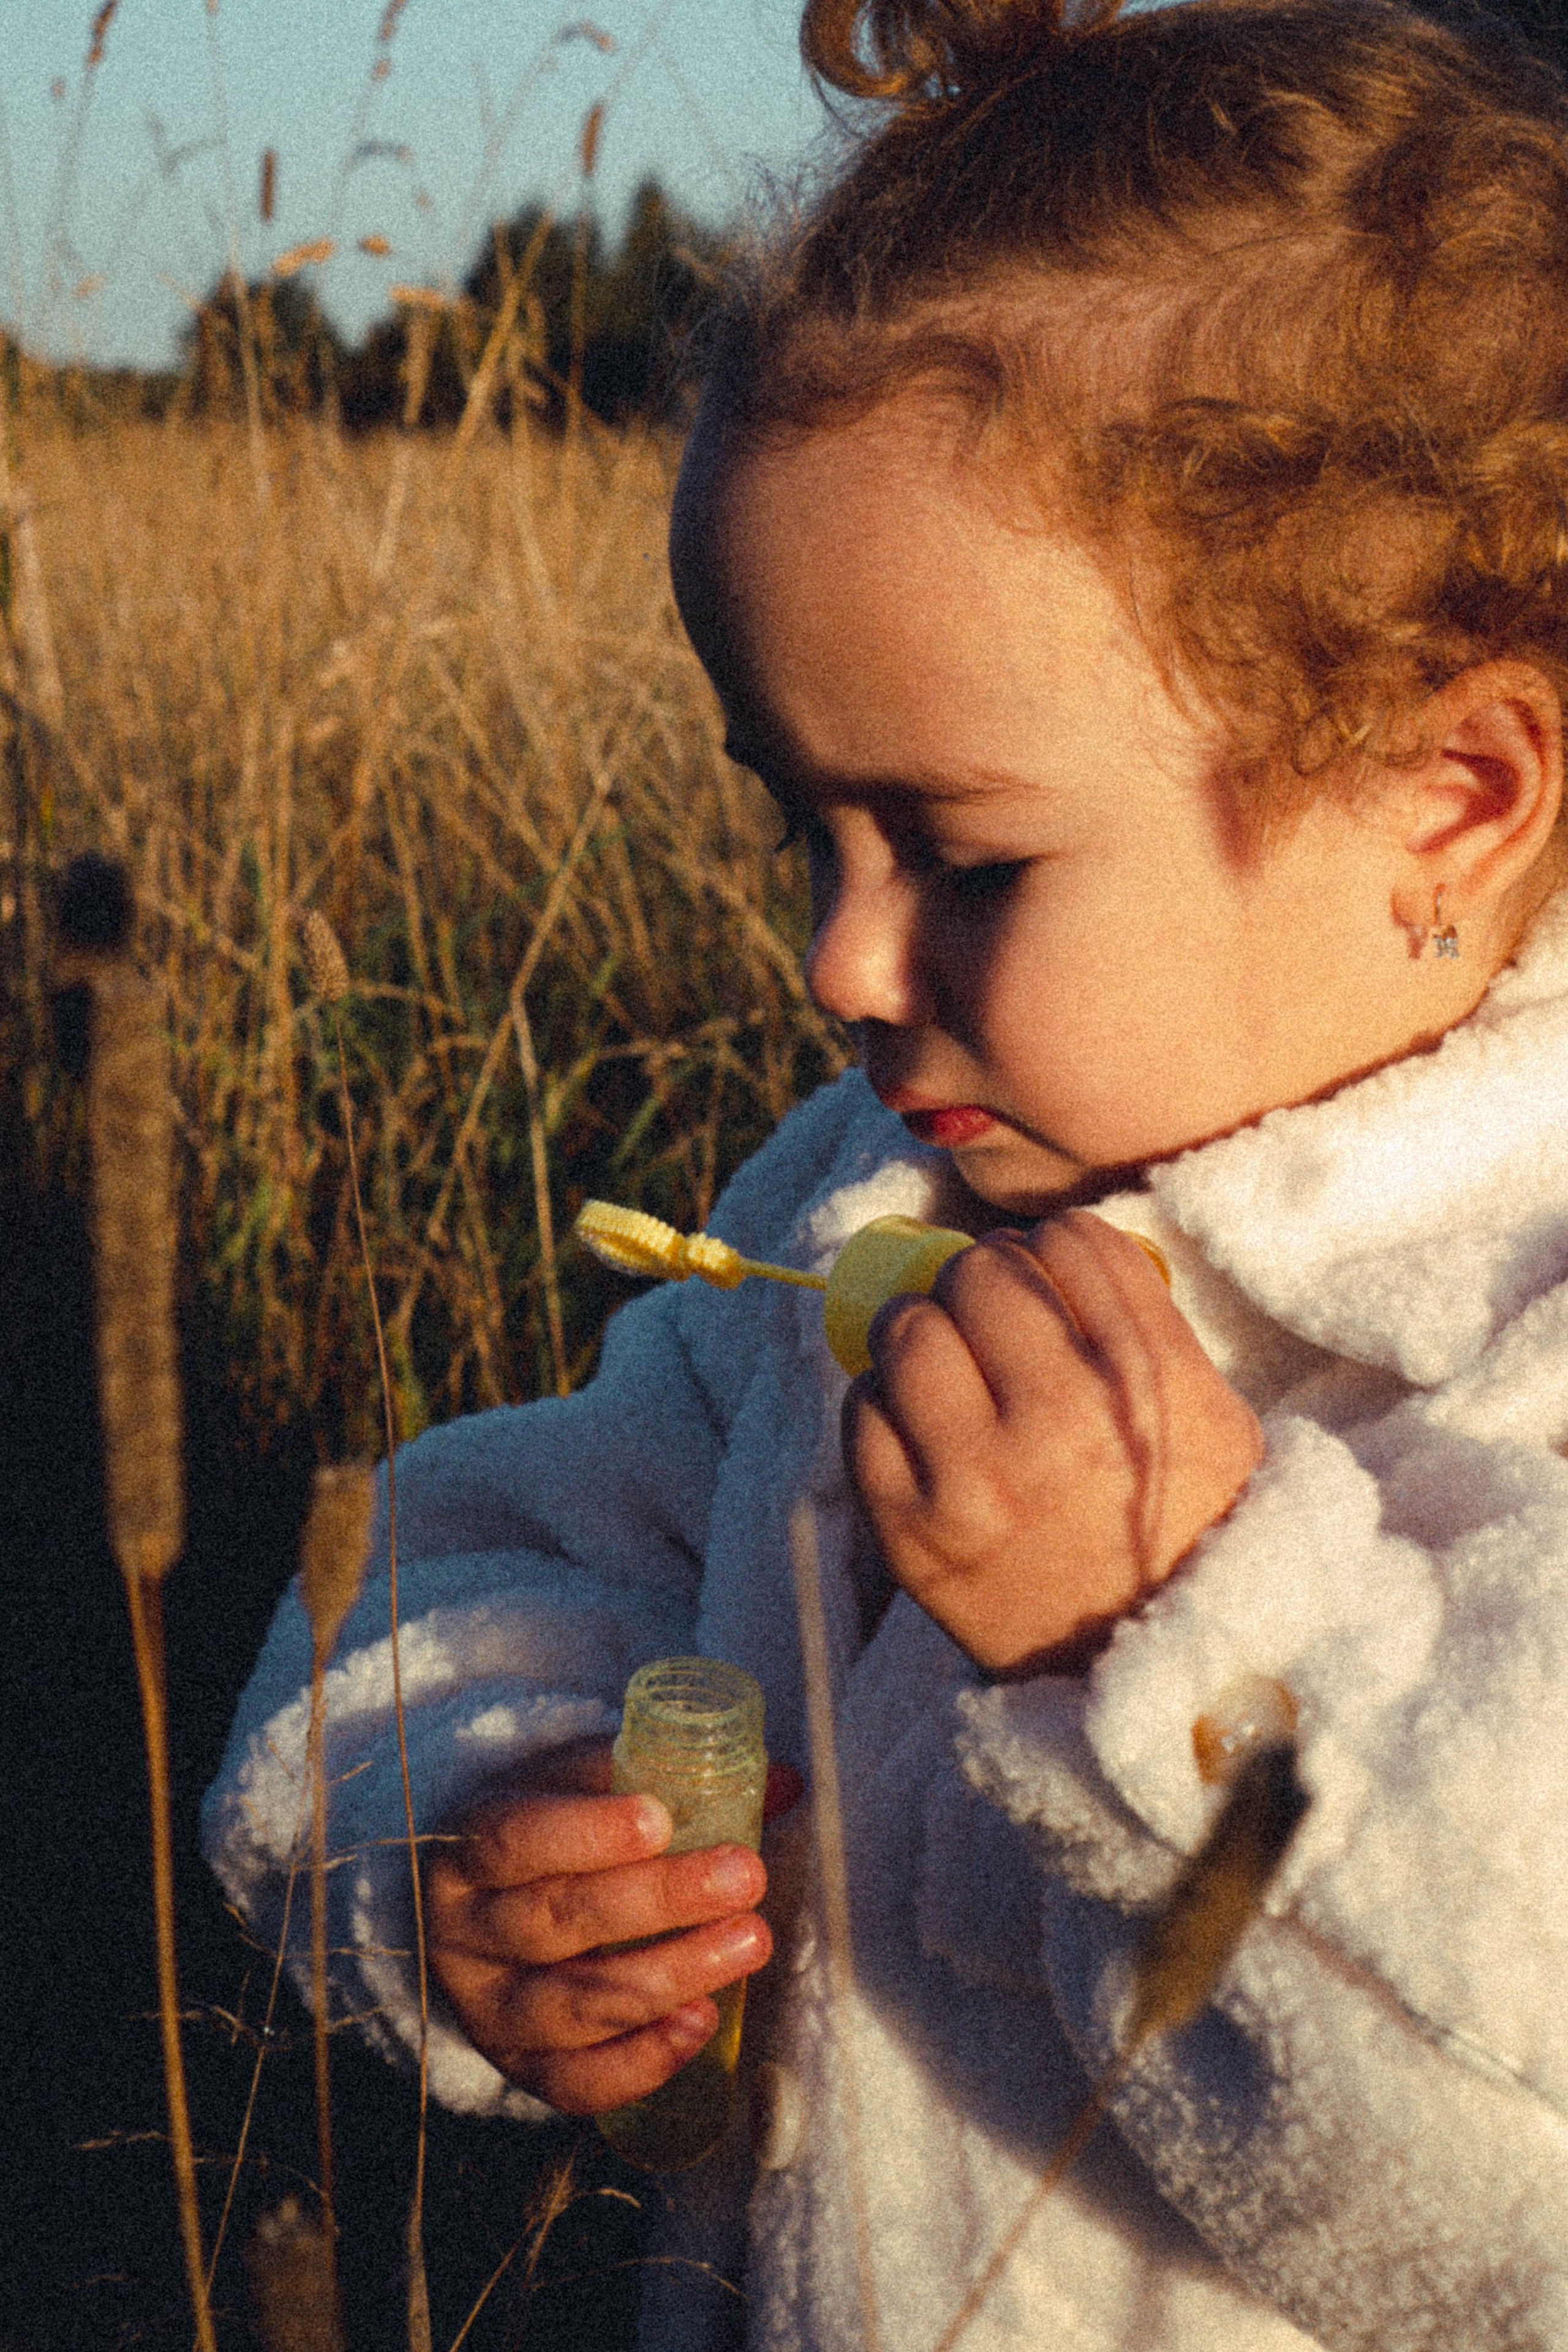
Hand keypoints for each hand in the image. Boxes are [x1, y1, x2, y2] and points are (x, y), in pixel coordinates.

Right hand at [427, 1738, 796, 2113]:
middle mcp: (464, 1934)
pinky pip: (575, 2083)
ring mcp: (486, 2010)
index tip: (660, 1818)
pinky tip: (700, 2022)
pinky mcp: (517, 2068)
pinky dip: (641, 2060)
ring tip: (748, 1943)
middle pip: (557, 1921)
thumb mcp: (583, 1787)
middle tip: (744, 1877)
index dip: (586, 1833)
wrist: (482, 1907)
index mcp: (467, 1848)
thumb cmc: (548, 1833)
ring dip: (670, 1975)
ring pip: (574, 2005)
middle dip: (659, 1900)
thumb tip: (784, 1782)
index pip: (515, 1839)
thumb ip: (664, 1774)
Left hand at [842, 1210, 1263, 1676]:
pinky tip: (917, 1425)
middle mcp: (1060, 1418)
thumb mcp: (1212, 1415)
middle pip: (979, 1273)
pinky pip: (862, 1414)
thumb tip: (1050, 1247)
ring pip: (906, 1331)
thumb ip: (1143, 1324)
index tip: (1047, 1270)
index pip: (1072, 1241)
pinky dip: (883, 1405)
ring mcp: (976, 1479)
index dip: (1052, 1245)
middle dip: (981, 1282)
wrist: (1163, 1681)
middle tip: (989, 1317)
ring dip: (921, 1332)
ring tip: (943, 1362)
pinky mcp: (912, 1532)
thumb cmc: (1188, 1532)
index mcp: (1148, 1382)